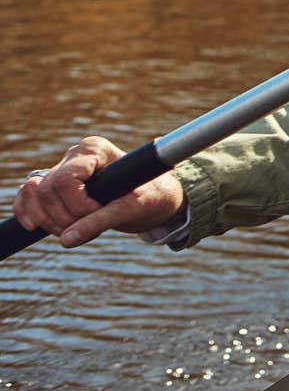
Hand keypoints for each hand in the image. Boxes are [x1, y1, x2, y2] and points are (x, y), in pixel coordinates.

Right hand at [13, 136, 184, 247]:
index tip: (100, 214)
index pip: (65, 180)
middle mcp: (75, 155)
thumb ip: (99, 222)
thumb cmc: (152, 196)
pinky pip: (28, 196)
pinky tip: (34, 226)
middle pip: (47, 190)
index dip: (78, 206)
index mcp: (95, 150)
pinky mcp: (55, 185)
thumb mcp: (131, 209)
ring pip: (34, 194)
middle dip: (64, 217)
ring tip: (74, 231)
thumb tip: (66, 240)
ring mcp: (62, 168)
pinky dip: (28, 212)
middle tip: (89, 228)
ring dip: (48, 220)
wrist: (156, 198)